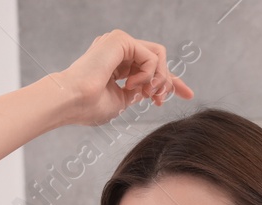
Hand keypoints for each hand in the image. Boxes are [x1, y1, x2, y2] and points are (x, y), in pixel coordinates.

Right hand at [57, 29, 193, 126]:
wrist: (73, 101)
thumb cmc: (90, 106)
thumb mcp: (122, 101)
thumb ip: (138, 92)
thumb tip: (153, 91)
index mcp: (117, 63)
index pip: (150, 67)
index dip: (171, 81)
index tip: (188, 95)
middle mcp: (118, 49)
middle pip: (159, 59)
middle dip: (167, 82)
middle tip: (158, 101)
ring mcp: (119, 43)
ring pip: (159, 55)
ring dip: (159, 78)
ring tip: (146, 95)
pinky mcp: (120, 40)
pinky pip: (152, 56)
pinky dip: (148, 75)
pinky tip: (132, 85)